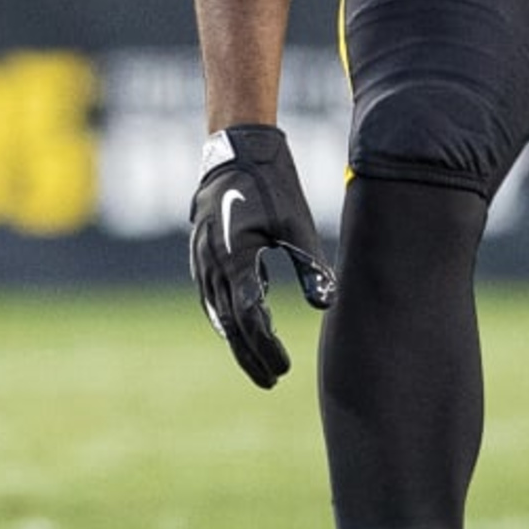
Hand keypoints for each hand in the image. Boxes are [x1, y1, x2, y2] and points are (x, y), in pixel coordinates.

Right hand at [190, 126, 334, 387]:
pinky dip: (229, 317)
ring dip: (238, 341)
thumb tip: (326, 303)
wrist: (235, 148)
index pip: (250, 316)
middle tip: (272, 380)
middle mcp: (211, 263)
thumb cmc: (271, 183)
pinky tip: (246, 327)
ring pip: (218, 313)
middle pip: (230, 325)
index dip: (266, 346)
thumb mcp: (296, 222)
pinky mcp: (202, 254)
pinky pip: (212, 296)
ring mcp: (202, 259)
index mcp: (234, 256)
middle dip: (250, 355)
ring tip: (261, 364)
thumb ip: (309, 264)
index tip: (285, 367)